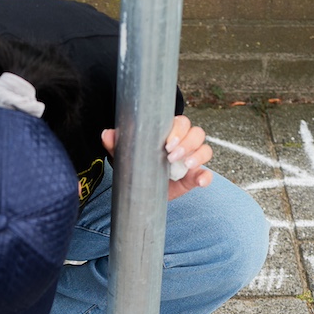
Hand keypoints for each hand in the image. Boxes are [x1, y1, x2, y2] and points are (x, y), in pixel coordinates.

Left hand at [100, 115, 214, 200]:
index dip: (178, 130)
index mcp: (169, 133)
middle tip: (171, 155)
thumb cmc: (137, 165)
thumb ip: (116, 143)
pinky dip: (206, 177)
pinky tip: (200, 181)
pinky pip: (206, 174)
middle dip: (187, 143)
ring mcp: (191, 160)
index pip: (181, 123)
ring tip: (185, 166)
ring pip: (205, 150)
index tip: (167, 143)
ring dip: (198, 156)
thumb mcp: (125, 154)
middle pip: (196, 133)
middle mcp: (184, 143)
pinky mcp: (193, 177)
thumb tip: (107, 134)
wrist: (141, 190)